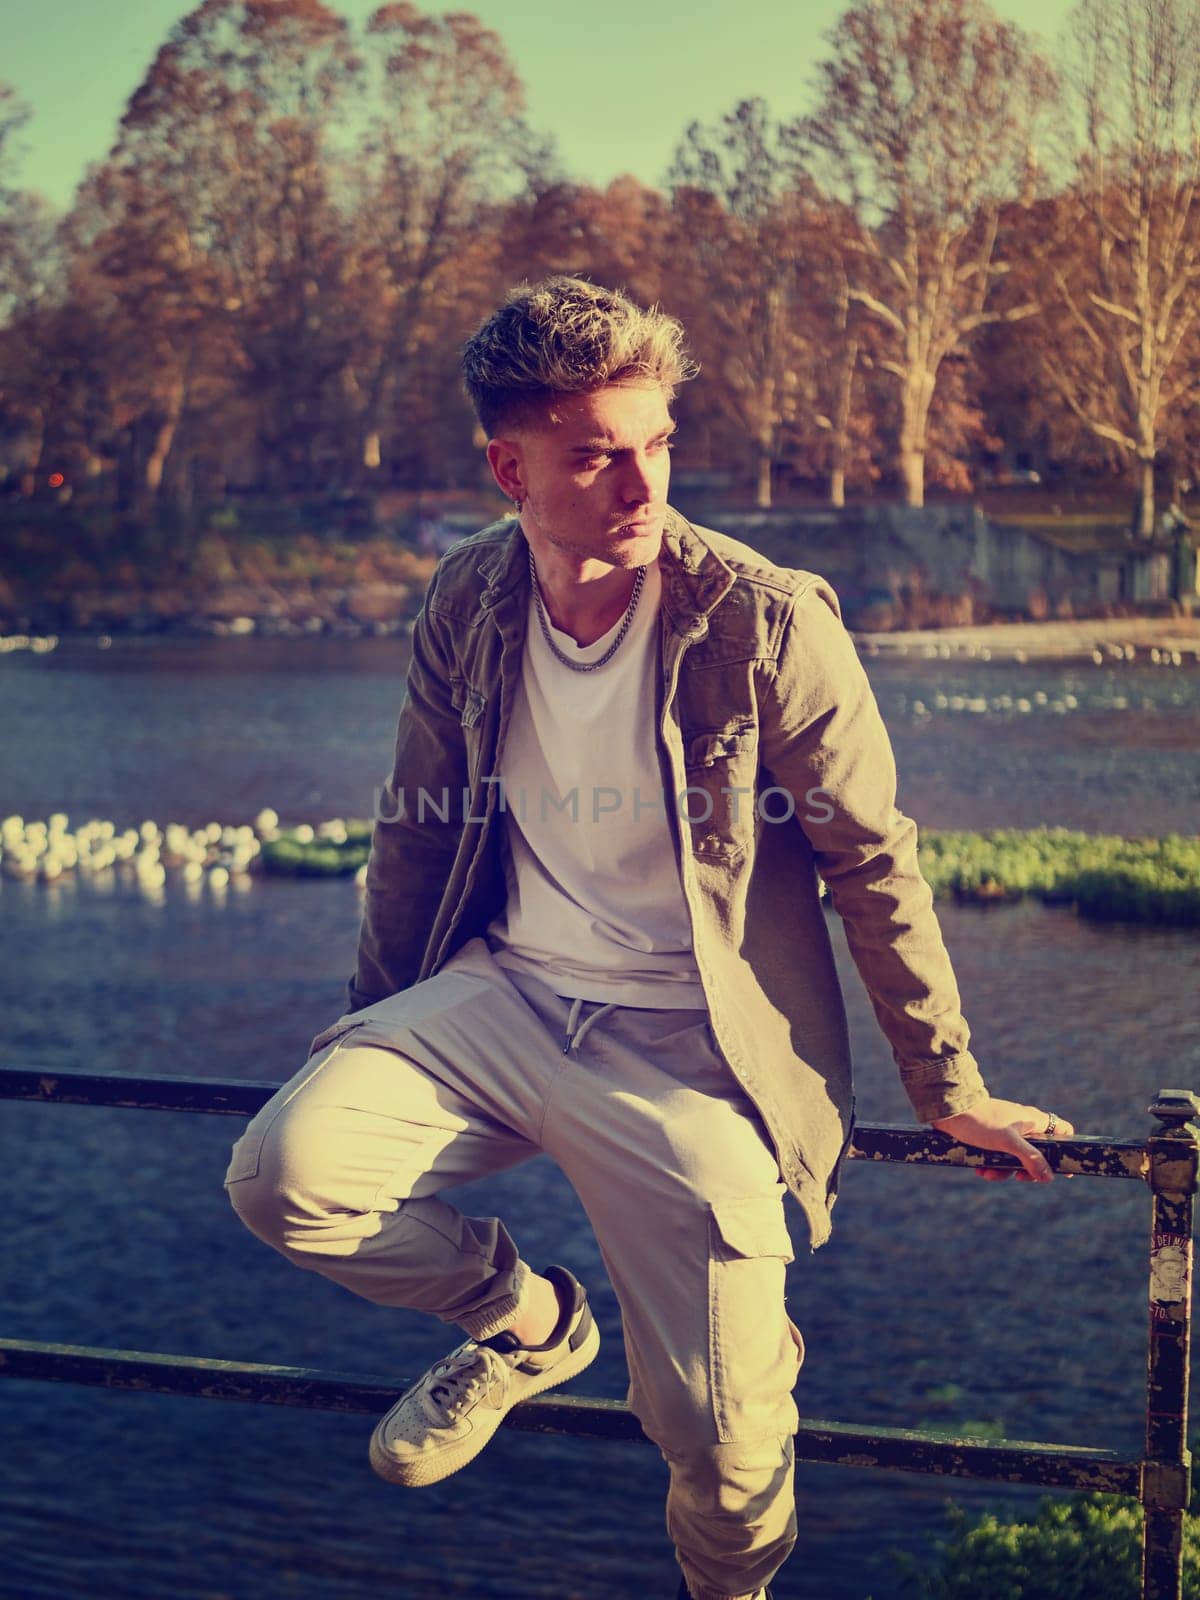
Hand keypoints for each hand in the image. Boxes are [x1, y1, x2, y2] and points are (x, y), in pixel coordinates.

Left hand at [931, 1097, 1074, 1182]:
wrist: (948, 1110)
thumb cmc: (980, 1121)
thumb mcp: (1007, 1142)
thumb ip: (1030, 1159)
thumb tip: (1049, 1177)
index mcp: (1033, 1120)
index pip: (1062, 1130)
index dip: (1065, 1149)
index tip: (1061, 1169)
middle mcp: (1023, 1126)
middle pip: (1038, 1153)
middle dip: (1027, 1169)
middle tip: (1020, 1178)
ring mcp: (1006, 1132)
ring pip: (1015, 1158)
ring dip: (1003, 1170)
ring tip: (988, 1174)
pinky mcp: (990, 1138)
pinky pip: (997, 1156)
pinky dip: (990, 1165)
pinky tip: (979, 1170)